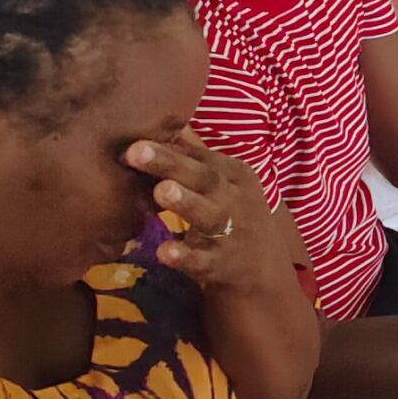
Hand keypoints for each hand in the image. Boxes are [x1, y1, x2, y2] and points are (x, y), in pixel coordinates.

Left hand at [129, 129, 303, 294]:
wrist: (264, 271)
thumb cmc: (233, 219)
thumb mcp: (224, 186)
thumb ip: (194, 162)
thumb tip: (156, 127)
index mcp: (234, 175)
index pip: (201, 157)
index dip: (168, 147)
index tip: (132, 138)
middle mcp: (235, 199)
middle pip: (204, 178)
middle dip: (170, 164)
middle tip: (136, 151)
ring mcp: (231, 233)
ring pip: (208, 215)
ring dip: (186, 203)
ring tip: (162, 191)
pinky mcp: (222, 265)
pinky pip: (202, 260)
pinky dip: (184, 256)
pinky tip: (163, 252)